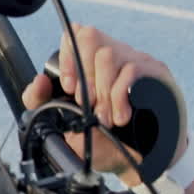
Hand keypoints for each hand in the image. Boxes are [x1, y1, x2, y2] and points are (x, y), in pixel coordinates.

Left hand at [20, 23, 183, 184]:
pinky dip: (119, 97)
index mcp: (89, 61)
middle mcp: (112, 53)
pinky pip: (131, 70)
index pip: (74, 33)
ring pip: (108, 55)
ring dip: (101, 92)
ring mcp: (134, 59)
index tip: (68, 87)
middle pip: (90, 37)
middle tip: (86, 105)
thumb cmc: (98, 138)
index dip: (67, 55)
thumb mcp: (63, 122)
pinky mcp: (154, 72)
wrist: (133, 159)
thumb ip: (41, 102)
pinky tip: (120, 116)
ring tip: (104, 118)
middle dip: (83, 76)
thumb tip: (39, 81)